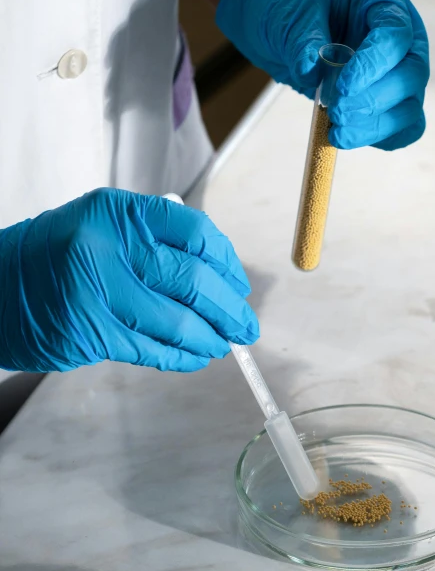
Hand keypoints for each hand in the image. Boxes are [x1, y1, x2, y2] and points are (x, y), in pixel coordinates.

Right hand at [0, 189, 258, 372]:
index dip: (227, 263)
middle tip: (245, 325)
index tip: (238, 285)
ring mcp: (97, 291)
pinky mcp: (89, 332)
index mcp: (118, 212)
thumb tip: (215, 278)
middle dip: (230, 309)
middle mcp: (108, 246)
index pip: (195, 232)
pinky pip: (151, 349)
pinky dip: (181, 357)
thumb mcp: (99, 227)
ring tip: (224, 345)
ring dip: (210, 338)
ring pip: (176, 320)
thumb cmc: (52, 257)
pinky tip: (195, 358)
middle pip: (193, 279)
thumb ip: (152, 241)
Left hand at [217, 0, 428, 150]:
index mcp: (383, 1)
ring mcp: (399, 71)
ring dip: (375, 126)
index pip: (396, 36)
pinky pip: (402, 127)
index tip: (342, 89)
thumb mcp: (292, 14)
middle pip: (411, 74)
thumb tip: (311, 69)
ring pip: (409, 107)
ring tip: (336, 134)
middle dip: (374, 101)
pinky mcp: (390, 101)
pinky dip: (379, 137)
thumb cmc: (295, 8)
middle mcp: (402, 37)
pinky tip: (348, 138)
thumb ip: (303, 40)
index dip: (374, 66)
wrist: (286, 28)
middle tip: (336, 114)